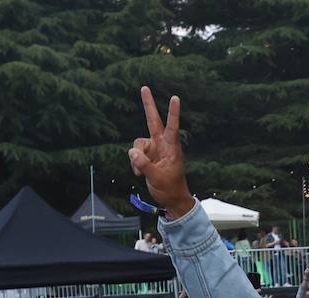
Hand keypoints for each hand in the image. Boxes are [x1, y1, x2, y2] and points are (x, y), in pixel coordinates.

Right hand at [128, 87, 194, 218]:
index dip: (173, 113)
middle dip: (148, 105)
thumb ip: (144, 165)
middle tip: (144, 87)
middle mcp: (162, 144)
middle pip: (153, 121)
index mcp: (171, 148)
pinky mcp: (146, 156)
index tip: (175, 98)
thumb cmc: (170, 188)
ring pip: (137, 144)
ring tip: (140, 171)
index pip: (172, 127)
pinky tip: (139, 173)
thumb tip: (132, 153)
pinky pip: (134, 154)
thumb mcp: (157, 178)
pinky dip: (134, 163)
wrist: (170, 199)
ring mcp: (154, 149)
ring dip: (135, 157)